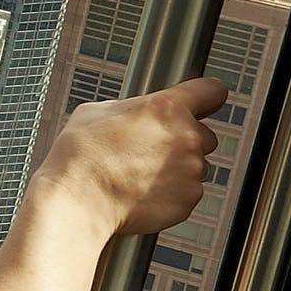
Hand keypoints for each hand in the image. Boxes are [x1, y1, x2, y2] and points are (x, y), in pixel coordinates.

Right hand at [44, 78, 228, 239]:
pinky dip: (171, 194)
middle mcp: (187, 137)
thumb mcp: (97, 111)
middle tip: (151, 151)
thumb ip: (132, 109)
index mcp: (166, 108)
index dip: (207, 97)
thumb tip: (137, 114)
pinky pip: (187, 193)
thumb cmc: (81, 155)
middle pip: (205, 135)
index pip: (212, 91)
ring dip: (177, 170)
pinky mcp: (189, 199)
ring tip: (140, 175)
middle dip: (184, 142)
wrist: (78, 198)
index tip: (205, 103)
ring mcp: (192, 170)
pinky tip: (142, 192)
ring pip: (195, 166)